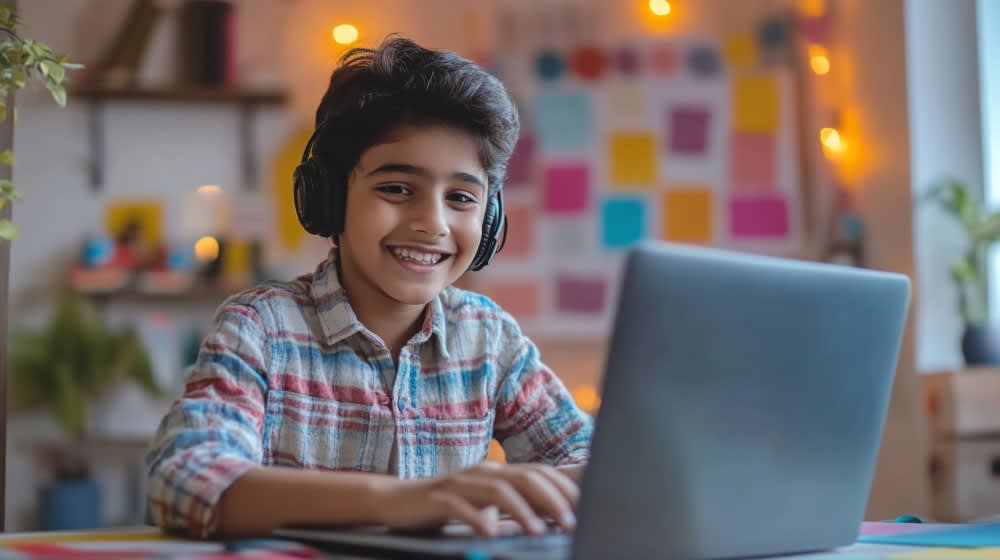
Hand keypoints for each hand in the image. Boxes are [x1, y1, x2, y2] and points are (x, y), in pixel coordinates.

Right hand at [373, 461, 578, 536]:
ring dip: (521, 510)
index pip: (539, 473)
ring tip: (537, 530)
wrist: (396, 499)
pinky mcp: (438, 498)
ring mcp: (460, 483)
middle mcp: (483, 472)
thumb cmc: (447, 505)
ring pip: (497, 490)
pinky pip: (460, 506)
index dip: (564, 488)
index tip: (585, 508)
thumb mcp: (484, 503)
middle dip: (551, 499)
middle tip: (570, 522)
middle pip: (525, 477)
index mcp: (498, 472)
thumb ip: (513, 504)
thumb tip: (550, 517)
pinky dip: (477, 517)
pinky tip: (489, 531)